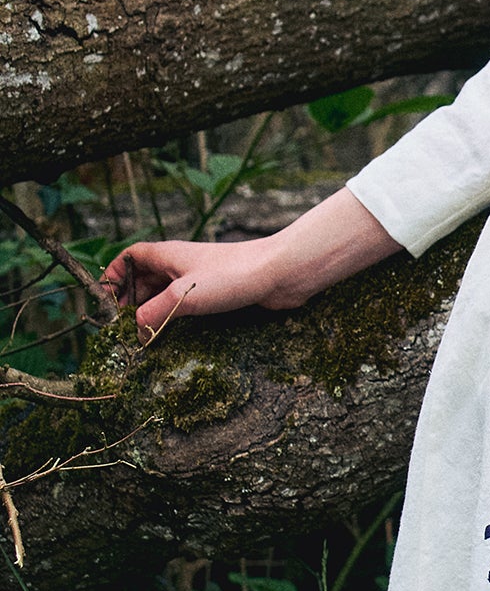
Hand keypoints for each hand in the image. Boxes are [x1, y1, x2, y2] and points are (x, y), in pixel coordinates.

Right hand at [103, 186, 400, 338]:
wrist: (282, 274)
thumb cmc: (233, 275)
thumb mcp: (184, 295)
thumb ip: (155, 313)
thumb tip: (135, 331)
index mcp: (168, 255)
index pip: (130, 257)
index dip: (115, 275)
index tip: (107, 301)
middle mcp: (181, 264)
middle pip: (144, 277)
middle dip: (131, 299)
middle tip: (124, 327)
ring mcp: (200, 278)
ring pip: (166, 292)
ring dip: (153, 310)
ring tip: (145, 335)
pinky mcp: (218, 293)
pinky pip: (187, 303)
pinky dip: (175, 316)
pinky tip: (174, 334)